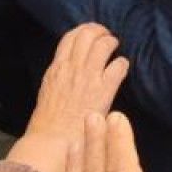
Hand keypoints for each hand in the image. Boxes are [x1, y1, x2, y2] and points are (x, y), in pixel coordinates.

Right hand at [6, 23, 128, 171]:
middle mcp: (72, 68)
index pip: (70, 38)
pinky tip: (123, 67)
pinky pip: (118, 67)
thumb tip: (68, 70)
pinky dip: (122, 64)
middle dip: (99, 31)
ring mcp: (88, 77)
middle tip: (106, 35)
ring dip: (111, 42)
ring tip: (115, 46)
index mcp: (57, 68)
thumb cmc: (48, 123)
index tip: (90, 32)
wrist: (53, 141)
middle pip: (87, 35)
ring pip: (103, 45)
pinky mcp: (104, 90)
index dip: (83, 30)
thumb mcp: (48, 91)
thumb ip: (59, 77)